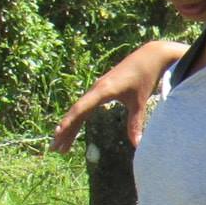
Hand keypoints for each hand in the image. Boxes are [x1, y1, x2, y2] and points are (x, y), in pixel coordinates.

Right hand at [49, 39, 186, 152]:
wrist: (150, 56)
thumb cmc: (145, 77)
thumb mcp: (140, 101)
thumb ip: (135, 123)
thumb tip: (137, 145)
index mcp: (103, 90)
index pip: (81, 109)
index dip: (69, 122)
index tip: (58, 134)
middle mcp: (96, 88)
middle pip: (76, 112)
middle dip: (65, 130)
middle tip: (55, 148)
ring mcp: (98, 88)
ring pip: (79, 109)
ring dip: (69, 126)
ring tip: (61, 144)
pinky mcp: (102, 88)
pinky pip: (85, 105)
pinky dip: (77, 118)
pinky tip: (73, 128)